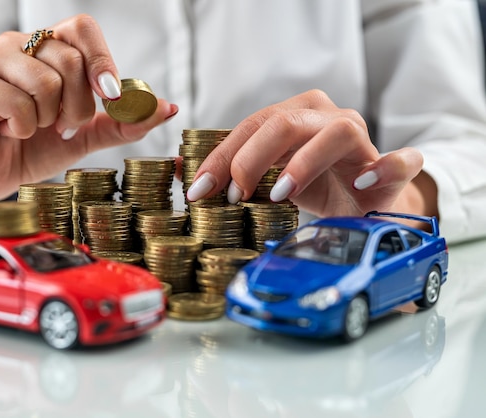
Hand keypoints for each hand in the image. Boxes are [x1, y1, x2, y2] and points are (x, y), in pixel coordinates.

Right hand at [0, 14, 177, 216]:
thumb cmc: (39, 147)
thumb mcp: (89, 135)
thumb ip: (125, 122)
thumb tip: (168, 108)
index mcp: (49, 47)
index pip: (82, 28)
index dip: (102, 61)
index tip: (110, 98)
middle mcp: (19, 45)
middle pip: (70, 60)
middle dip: (78, 107)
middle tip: (62, 126)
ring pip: (46, 81)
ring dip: (49, 120)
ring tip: (33, 127)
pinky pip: (18, 104)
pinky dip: (23, 128)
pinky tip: (10, 131)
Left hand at [186, 89, 431, 218]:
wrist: (362, 205)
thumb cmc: (312, 187)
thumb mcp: (266, 180)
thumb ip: (228, 174)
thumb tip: (177, 172)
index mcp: (294, 117)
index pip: (250, 127)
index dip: (220, 158)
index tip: (197, 191)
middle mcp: (326, 118)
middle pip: (284, 122)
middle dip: (251, 158)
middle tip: (234, 194)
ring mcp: (360, 138)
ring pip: (334, 132)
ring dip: (302, 163)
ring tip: (278, 195)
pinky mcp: (392, 165)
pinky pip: (398, 159)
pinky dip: (384, 168)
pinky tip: (361, 183)